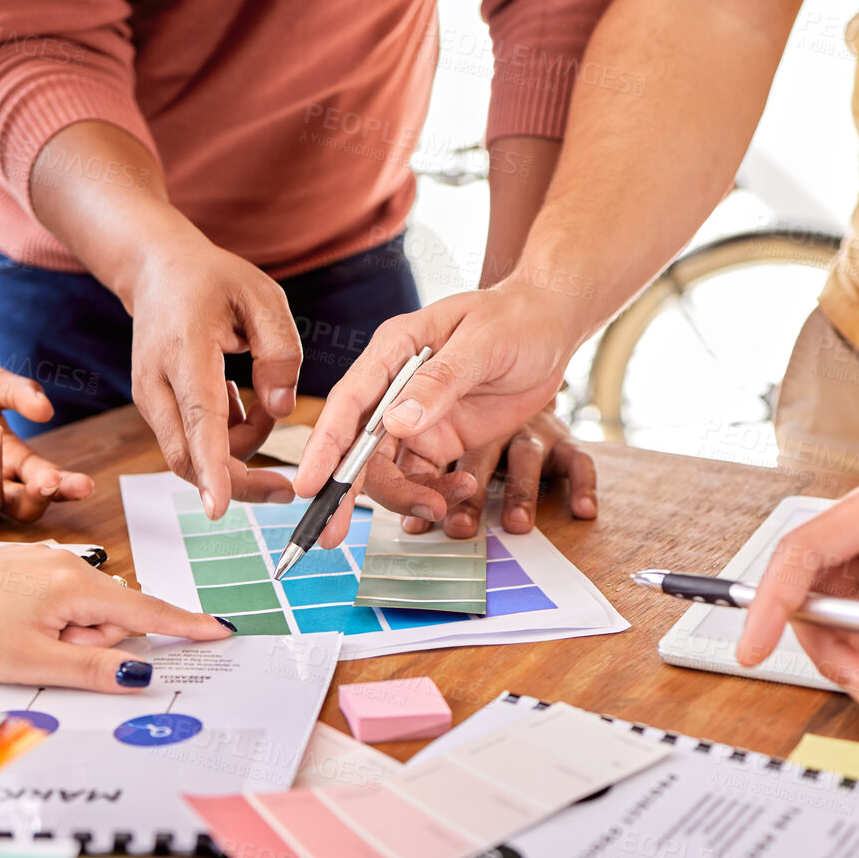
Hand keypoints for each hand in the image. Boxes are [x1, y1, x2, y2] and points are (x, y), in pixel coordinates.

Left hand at [0, 545, 233, 691]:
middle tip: (44, 654)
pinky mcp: (26, 568)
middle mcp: (66, 565)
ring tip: (20, 642)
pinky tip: (12, 629)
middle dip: (91, 643)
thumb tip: (141, 673)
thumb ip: (95, 668)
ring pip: (84, 610)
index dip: (185, 625)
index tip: (222, 630)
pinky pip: (60, 600)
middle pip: (112, 616)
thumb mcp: (34, 663)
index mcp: (75, 586)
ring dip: (67, 635)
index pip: (146, 611)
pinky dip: (50, 622)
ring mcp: (45, 564)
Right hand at [126, 230, 302, 517]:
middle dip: (238, 481)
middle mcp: (156, 383)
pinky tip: (234, 398)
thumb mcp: (262, 297)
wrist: (157, 270)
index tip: (219, 507)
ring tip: (260, 401)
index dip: (212, 466)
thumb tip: (281, 409)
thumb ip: (279, 351)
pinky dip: (223, 437)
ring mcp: (150, 400)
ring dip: (237, 447)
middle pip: (188, 458)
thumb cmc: (212, 280)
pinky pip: (191, 443)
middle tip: (285, 486)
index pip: (198, 419)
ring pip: (192, 456)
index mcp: (185, 350)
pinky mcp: (156, 409)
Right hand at [295, 284, 591, 540]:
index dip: (325, 447)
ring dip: (407, 497)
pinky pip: (423, 478)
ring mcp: (414, 417)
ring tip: (442, 507)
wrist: (549, 328)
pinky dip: (436, 493)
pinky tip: (463, 489)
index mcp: (393, 351)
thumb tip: (394, 423)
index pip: (349, 403)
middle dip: (345, 492)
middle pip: (357, 447)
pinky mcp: (438, 439)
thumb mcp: (483, 344)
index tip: (309, 486)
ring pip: (389, 471)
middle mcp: (393, 388)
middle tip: (330, 537)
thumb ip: (440, 382)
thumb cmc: (516, 320)